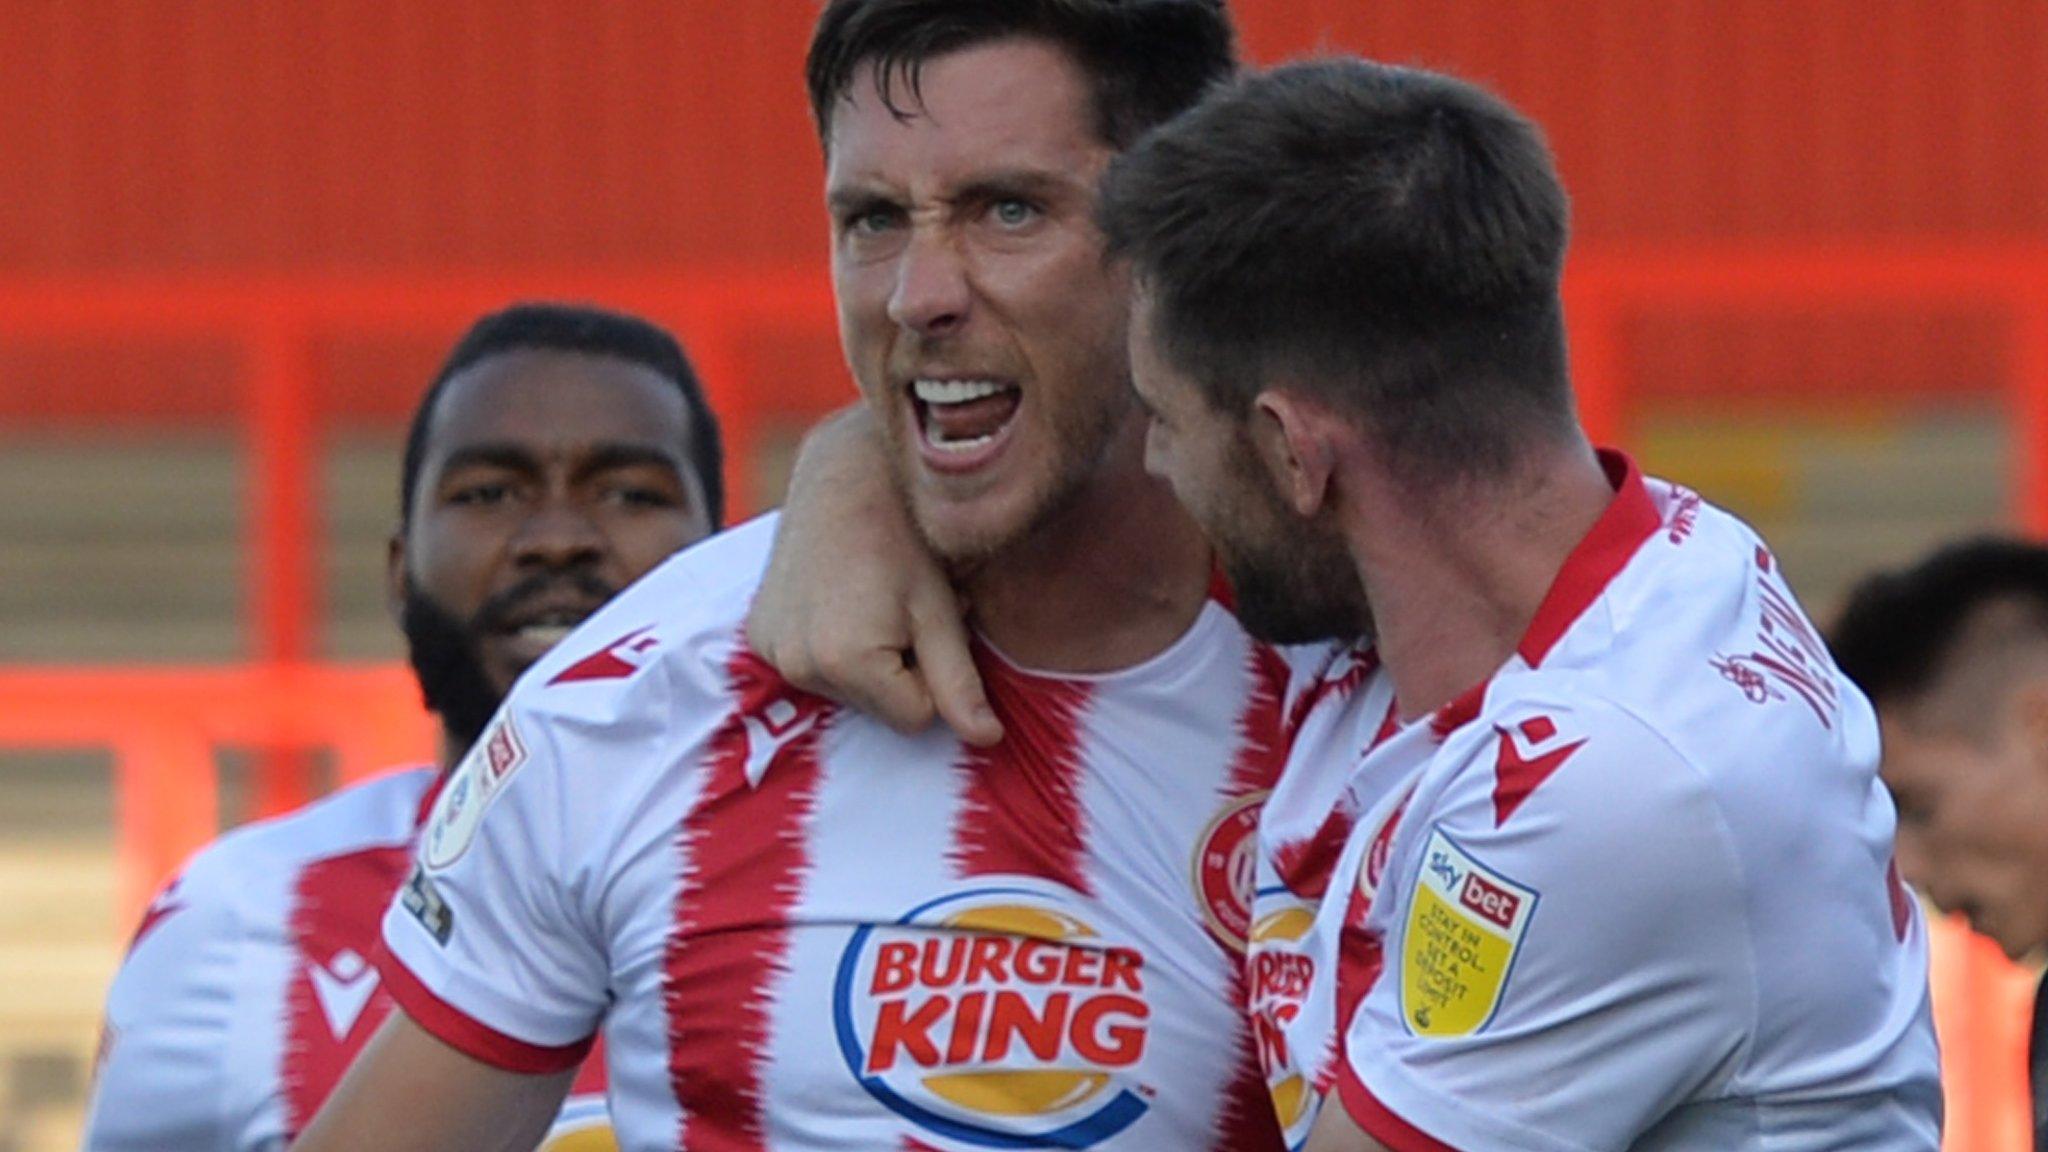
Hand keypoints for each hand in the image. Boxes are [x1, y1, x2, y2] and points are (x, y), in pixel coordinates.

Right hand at [747, 407, 1001, 745]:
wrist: (844, 476)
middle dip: (901, 670)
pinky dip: (834, 648)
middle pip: (878, 708)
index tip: (928, 624)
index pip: (916, 718)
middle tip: (905, 610)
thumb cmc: (906, 539)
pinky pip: (814, 669)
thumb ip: (960, 683)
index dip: (934, 675)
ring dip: (870, 660)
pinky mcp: (757, 638)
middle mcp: (798, 665)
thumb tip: (987, 741)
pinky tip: (841, 602)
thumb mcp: (942, 611)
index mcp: (847, 661)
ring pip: (848, 691)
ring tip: (875, 602)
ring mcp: (770, 652)